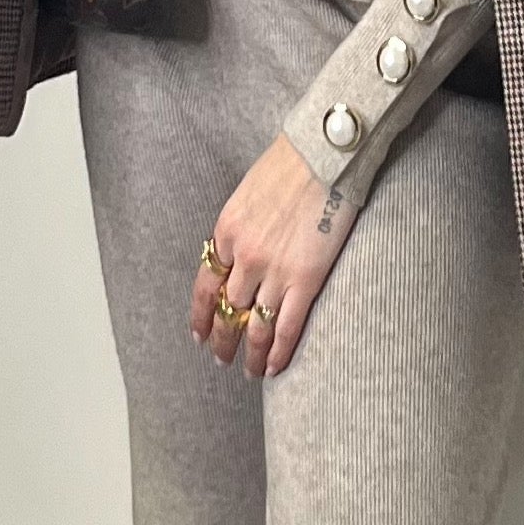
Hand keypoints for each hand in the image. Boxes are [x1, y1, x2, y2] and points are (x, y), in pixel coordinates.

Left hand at [196, 135, 355, 378]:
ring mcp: (274, 271)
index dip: (201, 315)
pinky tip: (273, 367)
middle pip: (227, 311)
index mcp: (226, 232)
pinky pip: (288, 326)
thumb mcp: (248, 191)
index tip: (199, 334)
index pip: (205, 286)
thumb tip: (241, 247)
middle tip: (220, 359)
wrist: (324, 153)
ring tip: (249, 371)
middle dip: (222, 340)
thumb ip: (241, 225)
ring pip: (255, 326)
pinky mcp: (306, 278)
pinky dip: (278, 351)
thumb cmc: (292, 162)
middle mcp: (244, 257)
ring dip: (249, 353)